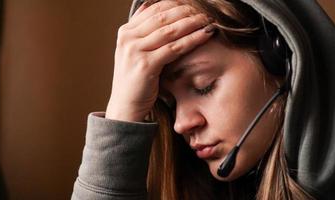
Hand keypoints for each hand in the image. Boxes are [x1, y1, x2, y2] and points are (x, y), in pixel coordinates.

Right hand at [106, 0, 214, 121]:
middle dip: (186, 11)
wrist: (125, 106)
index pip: (153, 9)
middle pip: (162, 17)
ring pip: (169, 31)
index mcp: (125, 32)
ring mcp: (135, 51)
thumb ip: (141, 31)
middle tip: (205, 10)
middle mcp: (128, 38)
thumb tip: (151, 4)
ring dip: (192, 23)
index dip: (175, 4)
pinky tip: (206, 35)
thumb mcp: (133, 52)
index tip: (192, 4)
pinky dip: (192, 40)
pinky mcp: (145, 65)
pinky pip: (174, 48)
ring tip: (208, 19)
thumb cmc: (134, 80)